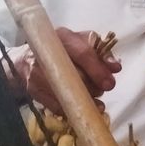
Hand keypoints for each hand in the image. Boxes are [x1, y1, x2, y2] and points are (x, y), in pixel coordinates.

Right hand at [7, 27, 121, 114]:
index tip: (110, 83)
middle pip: (75, 75)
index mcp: (62, 37)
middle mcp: (47, 53)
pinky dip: (71, 108)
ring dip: (84, 99)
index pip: (83, 54)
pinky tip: (82, 108)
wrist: (28, 59)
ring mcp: (37, 73)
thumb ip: (102, 53)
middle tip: (102, 90)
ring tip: (95, 100)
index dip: (98, 70)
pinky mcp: (33, 90)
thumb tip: (116, 67)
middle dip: (94, 86)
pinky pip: (55, 105)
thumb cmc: (64, 49)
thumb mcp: (84, 43)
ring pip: (65, 92)